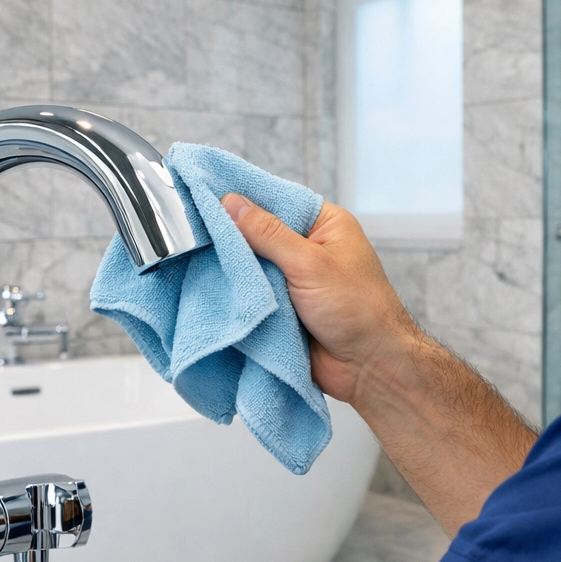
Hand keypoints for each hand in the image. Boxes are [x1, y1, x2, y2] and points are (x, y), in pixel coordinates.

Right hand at [224, 193, 534, 534]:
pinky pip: (252, 297)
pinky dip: (237, 298)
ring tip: (192, 260)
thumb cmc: (359, 310)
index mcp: (325, 226)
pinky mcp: (282, 310)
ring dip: (233, 272)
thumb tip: (232, 204)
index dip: (242, 199)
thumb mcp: (310, 262)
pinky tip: (209, 289)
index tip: (204, 193)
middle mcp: (308, 250)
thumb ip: (267, 233)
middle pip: (258, 235)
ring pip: (251, 268)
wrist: (370, 368)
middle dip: (231, 238)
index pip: (275, 201)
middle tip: (190, 231)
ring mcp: (293, 281)